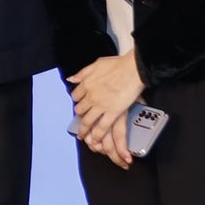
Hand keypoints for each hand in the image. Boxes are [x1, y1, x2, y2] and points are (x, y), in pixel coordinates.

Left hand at [67, 51, 144, 167]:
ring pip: (88, 121)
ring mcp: (101, 106)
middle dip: (80, 116)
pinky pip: (102, 126)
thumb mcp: (96, 64)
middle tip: (80, 122)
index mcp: (86, 84)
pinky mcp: (113, 112)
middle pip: (80, 109)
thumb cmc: (117, 65)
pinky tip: (95, 139)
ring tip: (82, 136)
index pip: (76, 96)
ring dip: (84, 129)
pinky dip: (97, 134)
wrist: (133, 69)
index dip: (77, 101)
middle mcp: (91, 96)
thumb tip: (71, 79)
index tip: (80, 104)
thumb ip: (82, 73)